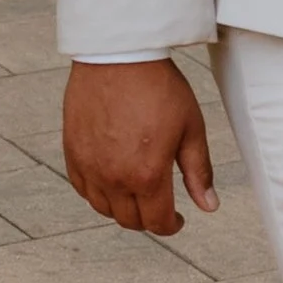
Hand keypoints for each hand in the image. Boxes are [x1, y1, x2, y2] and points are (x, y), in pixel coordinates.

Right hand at [63, 58, 217, 234]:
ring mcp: (90, 167)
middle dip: (149, 219)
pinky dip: (98, 193)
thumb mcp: (191, 129)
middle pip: (130, 220)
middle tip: (160, 206)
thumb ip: (198, 171)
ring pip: (104, 209)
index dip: (172, 226)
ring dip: (122, 208)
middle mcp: (114, 178)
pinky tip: (111, 180)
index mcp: (147, 176)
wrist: (119, 56)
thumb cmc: (158, 87)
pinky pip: (82, 188)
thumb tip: (209, 206)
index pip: (158, 222)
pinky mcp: (72, 152)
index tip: (177, 219)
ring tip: (137, 193)